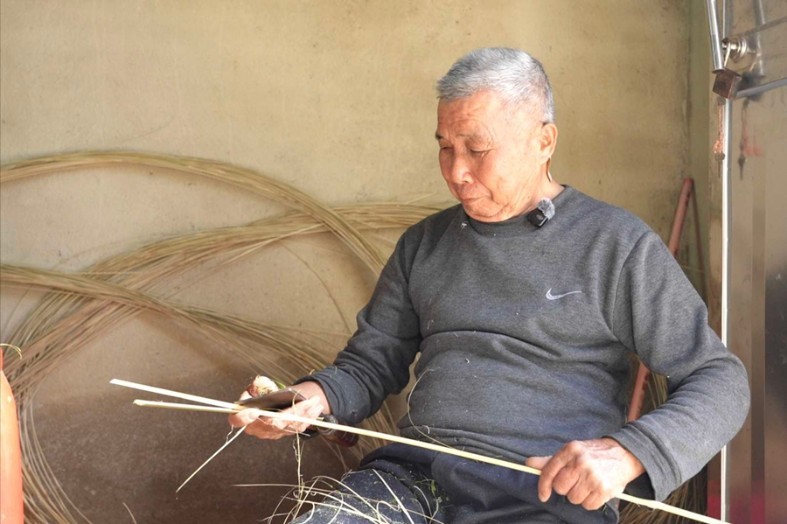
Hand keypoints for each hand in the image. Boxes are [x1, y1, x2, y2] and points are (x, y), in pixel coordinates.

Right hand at [228, 381, 329, 439]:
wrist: (275, 406)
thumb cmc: (263, 398)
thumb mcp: (256, 390)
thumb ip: (255, 387)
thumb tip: (256, 385)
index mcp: (246, 418)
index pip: (238, 420)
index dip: (243, 418)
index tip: (253, 410)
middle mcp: (258, 428)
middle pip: (273, 423)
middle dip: (291, 413)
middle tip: (304, 403)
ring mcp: (273, 432)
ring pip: (290, 425)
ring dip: (305, 412)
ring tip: (315, 401)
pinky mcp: (285, 433)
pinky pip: (298, 427)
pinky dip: (308, 417)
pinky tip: (316, 407)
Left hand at [525, 438, 644, 509]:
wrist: (624, 453)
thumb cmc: (593, 454)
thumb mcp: (572, 451)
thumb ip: (550, 460)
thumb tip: (529, 463)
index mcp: (570, 450)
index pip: (549, 471)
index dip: (543, 486)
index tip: (543, 495)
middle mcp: (581, 462)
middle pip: (560, 488)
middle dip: (565, 488)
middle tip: (575, 481)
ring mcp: (593, 476)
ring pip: (573, 499)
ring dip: (578, 495)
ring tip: (587, 484)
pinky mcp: (605, 490)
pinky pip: (588, 506)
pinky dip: (590, 501)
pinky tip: (595, 490)